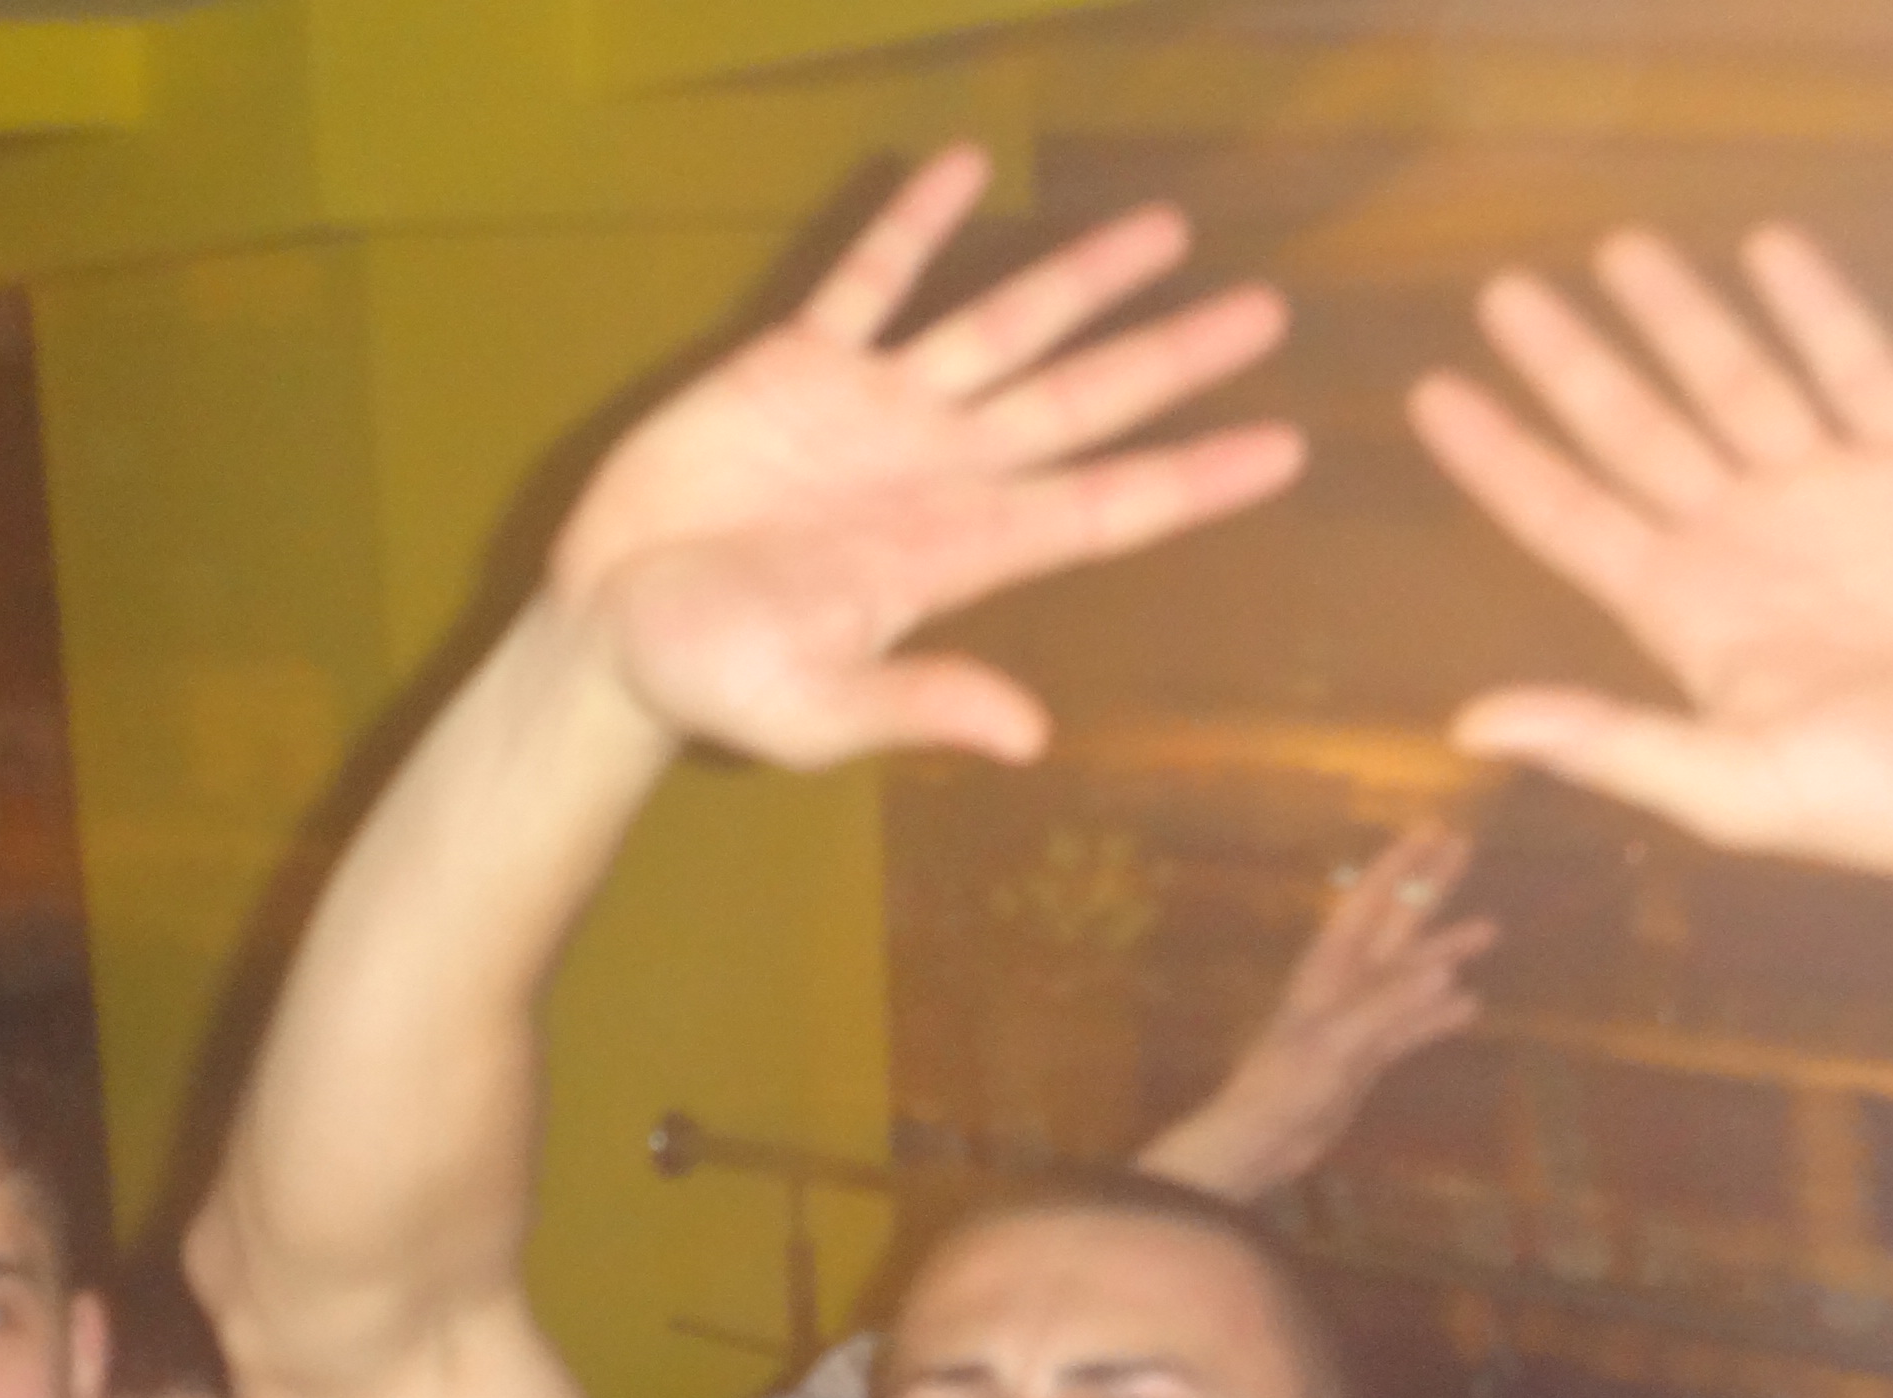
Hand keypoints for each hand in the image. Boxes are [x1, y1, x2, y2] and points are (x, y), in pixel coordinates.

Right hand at [550, 144, 1306, 768]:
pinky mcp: (797, 368)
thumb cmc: (709, 680)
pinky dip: (913, 227)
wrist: (605, 628)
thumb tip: (1029, 738)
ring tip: (1160, 230)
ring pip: (1001, 327)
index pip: (1104, 506)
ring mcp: (875, 411)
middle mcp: (939, 469)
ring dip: (1080, 278)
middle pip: (1082, 401)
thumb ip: (919, 701)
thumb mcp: (812, 709)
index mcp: (957, 550)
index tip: (1287, 450)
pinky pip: (871, 281)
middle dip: (1171, 357)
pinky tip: (964, 166)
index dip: (1196, 476)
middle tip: (1266, 313)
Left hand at [1138, 819, 1492, 1200]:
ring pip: (1410, 973)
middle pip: (1395, 923)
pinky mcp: (1366, 1058)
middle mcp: (1345, 985)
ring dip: (1445, 949)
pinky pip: (1411, 1027)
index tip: (1433, 829)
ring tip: (1489, 929)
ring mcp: (1357, 1020)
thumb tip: (1447, 969)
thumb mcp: (1337, 1043)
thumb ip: (1390, 1006)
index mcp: (1329, 969)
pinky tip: (1470, 1005)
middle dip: (1428, 886)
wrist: (1258, 1141)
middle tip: (1465, 847)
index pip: (1370, 902)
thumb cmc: (1283, 1086)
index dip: (1400, 864)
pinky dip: (1438, 1016)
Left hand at [1412, 228, 1892, 881]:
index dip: (1500, 456)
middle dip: (1572, 362)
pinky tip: (1770, 250)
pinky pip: (1861, 367)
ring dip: (1680, 316)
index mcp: (1689, 613)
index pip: (1567, 516)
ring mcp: (1835, 495)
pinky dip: (1817, 309)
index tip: (1432, 393)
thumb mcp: (1743, 790)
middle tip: (1501, 291)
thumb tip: (1470, 727)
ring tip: (1620, 248)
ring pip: (1735, 380)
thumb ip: (1612, 746)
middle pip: (1634, 430)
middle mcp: (1746, 541)